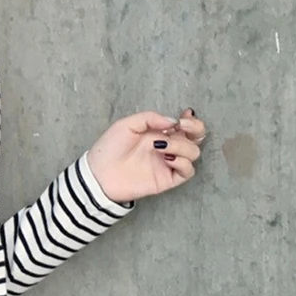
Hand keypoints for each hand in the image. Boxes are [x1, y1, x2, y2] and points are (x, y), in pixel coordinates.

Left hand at [86, 108, 206, 203]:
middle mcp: (167, 147)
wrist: (99, 174)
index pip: (186, 126)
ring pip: (193, 153)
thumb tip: (172, 121)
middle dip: (196, 129)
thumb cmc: (109, 148)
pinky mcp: (166, 179)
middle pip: (197, 138)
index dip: (191, 120)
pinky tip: (166, 157)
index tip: (184, 116)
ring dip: (182, 145)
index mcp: (159, 133)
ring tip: (160, 146)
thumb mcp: (127, 124)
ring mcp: (167, 164)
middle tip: (181, 127)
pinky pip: (187, 171)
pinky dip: (182, 162)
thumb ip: (150, 118)